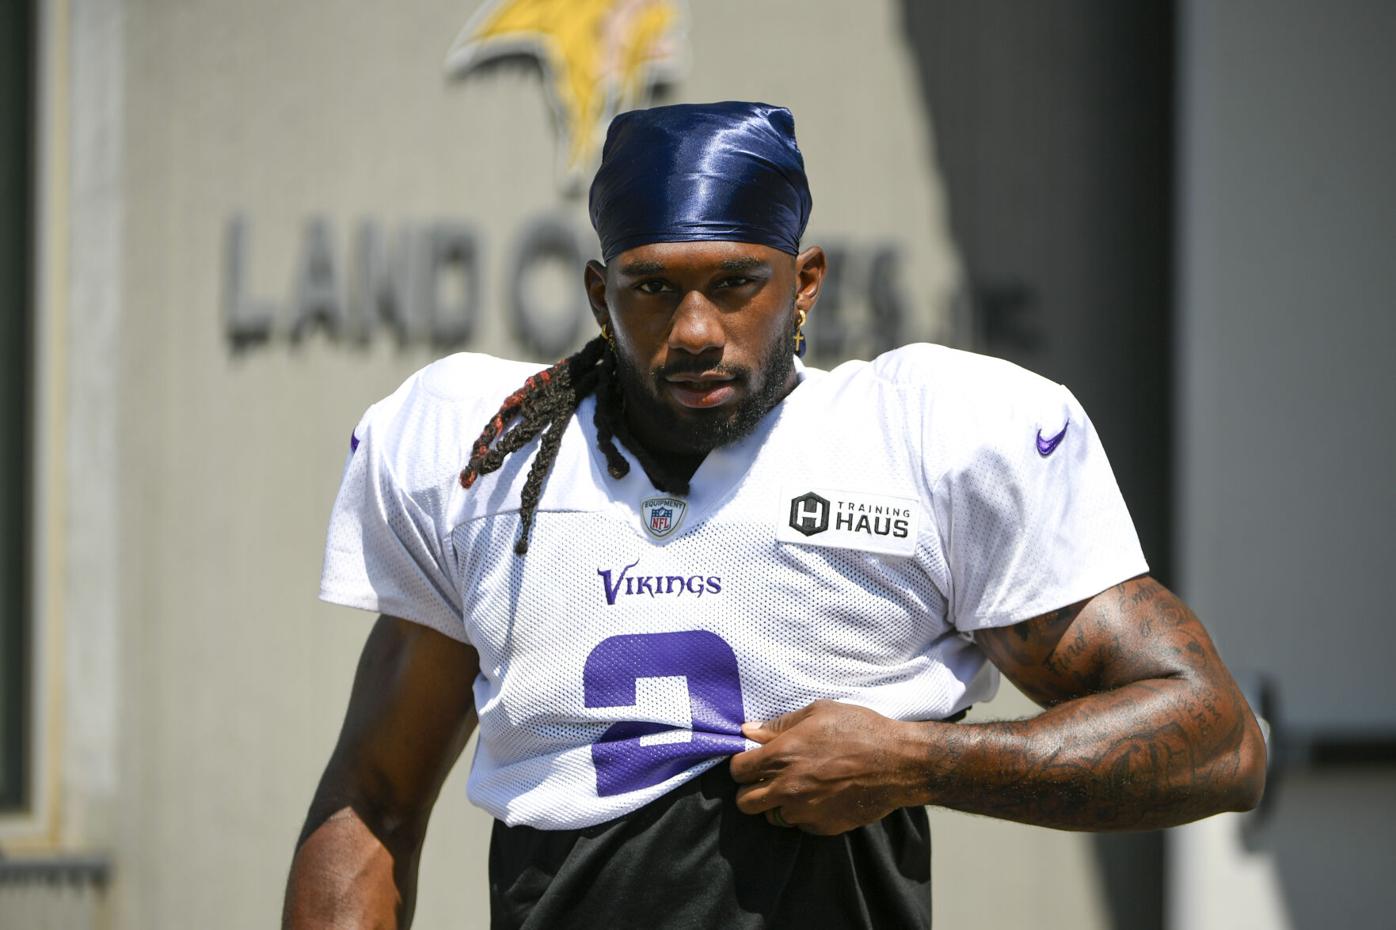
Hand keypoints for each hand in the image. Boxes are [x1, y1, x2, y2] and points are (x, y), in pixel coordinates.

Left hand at [729, 700, 919, 835]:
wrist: (898, 763)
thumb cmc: (860, 730)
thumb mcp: (818, 712)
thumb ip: (779, 725)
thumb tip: (749, 731)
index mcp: (782, 756)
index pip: (738, 771)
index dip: (741, 765)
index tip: (752, 761)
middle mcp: (788, 788)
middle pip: (745, 802)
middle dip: (750, 790)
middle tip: (766, 779)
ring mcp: (805, 811)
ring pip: (772, 816)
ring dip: (777, 804)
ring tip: (796, 787)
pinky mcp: (823, 826)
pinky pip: (800, 824)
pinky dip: (803, 813)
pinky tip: (819, 796)